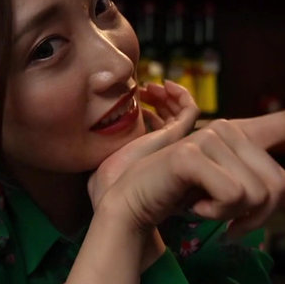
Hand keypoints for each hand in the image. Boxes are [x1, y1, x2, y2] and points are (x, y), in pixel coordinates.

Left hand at [88, 80, 199, 206]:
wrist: (116, 197)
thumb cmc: (105, 185)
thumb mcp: (103, 156)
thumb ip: (105, 144)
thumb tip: (94, 130)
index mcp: (148, 153)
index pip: (158, 126)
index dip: (150, 108)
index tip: (134, 99)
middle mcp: (164, 148)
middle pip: (171, 117)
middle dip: (159, 99)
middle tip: (143, 89)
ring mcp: (173, 142)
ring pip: (182, 112)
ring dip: (168, 94)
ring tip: (150, 87)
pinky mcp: (178, 137)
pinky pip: (191, 110)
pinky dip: (182, 94)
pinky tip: (164, 86)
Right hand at [96, 85, 284, 238]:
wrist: (133, 204)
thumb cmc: (179, 195)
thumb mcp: (234, 196)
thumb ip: (279, 195)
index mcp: (244, 138)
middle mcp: (231, 131)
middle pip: (278, 183)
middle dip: (257, 215)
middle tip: (226, 218)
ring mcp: (212, 138)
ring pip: (258, 192)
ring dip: (233, 215)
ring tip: (203, 205)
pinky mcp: (193, 153)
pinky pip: (234, 194)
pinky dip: (215, 212)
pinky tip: (192, 202)